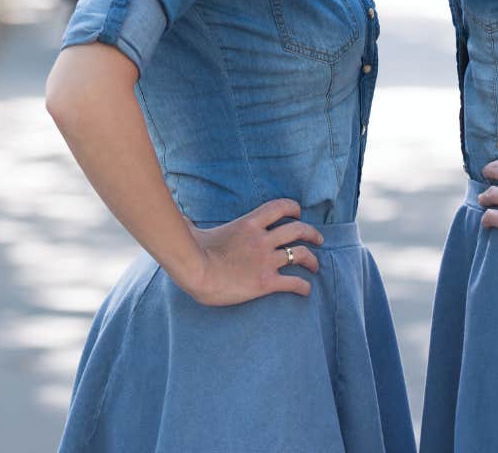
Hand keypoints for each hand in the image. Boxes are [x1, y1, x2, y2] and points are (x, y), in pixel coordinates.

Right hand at [183, 198, 323, 305]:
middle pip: (297, 229)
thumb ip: (193, 224)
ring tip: (316, 265)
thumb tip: (179, 219)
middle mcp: (263, 239)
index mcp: (249, 224)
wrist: (196, 271)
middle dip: (311, 233)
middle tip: (318, 238)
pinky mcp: (266, 282)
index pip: (279, 207)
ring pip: (300, 254)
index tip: (298, 213)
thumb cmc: (192, 252)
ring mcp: (266, 260)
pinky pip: (293, 282)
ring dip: (312, 260)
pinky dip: (303, 286)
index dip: (292, 208)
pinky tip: (306, 291)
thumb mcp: (197, 231)